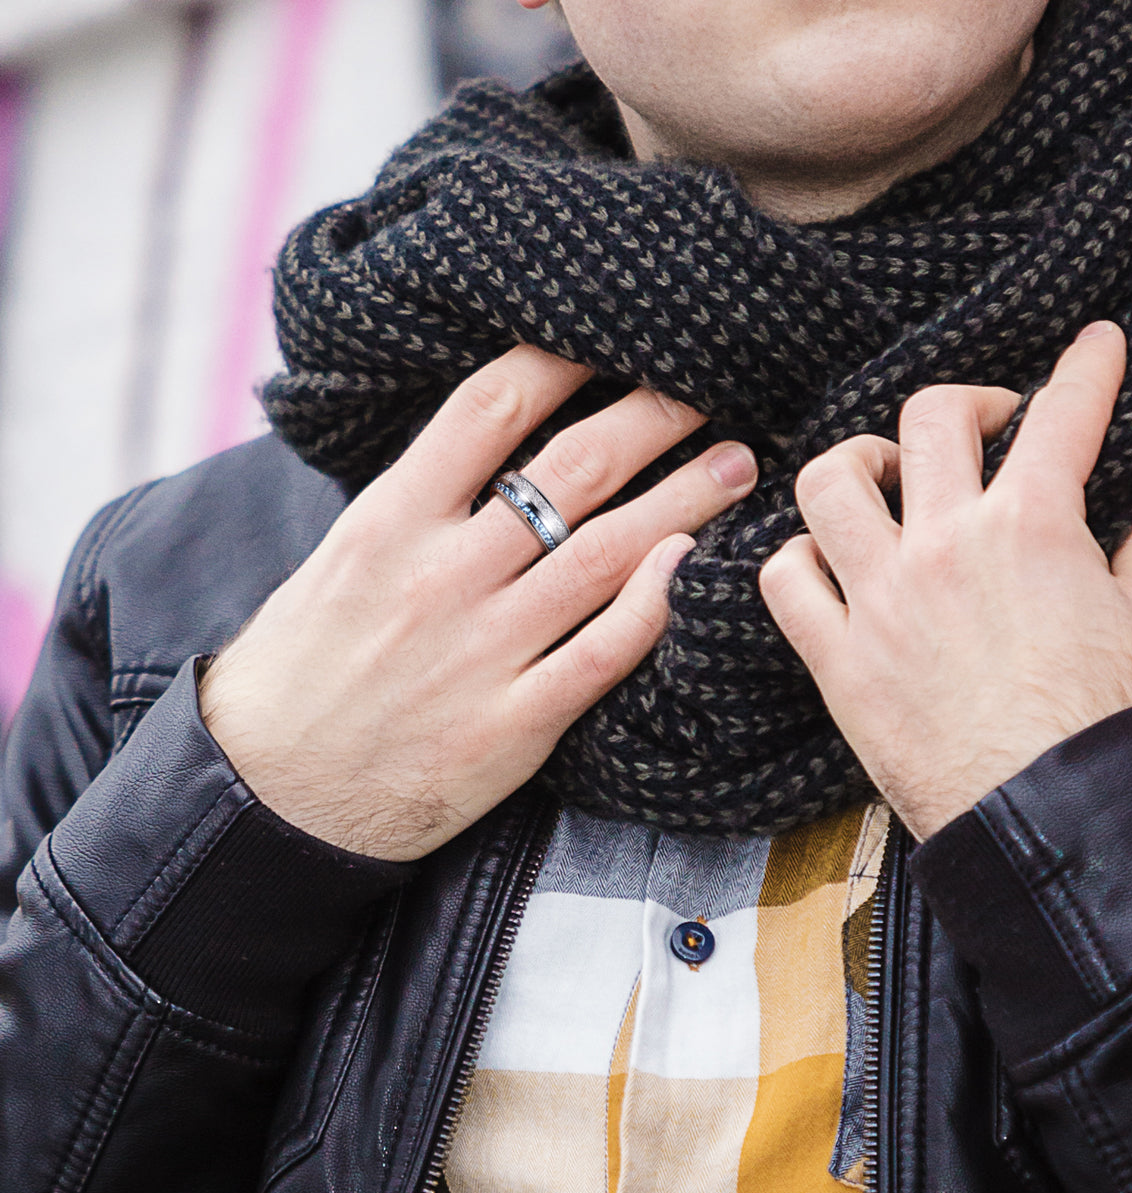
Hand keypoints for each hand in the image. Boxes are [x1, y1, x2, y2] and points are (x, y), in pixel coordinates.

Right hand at [201, 346, 757, 859]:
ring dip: (684, 500)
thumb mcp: (343, 558)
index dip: (564, 360)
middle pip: (571, 470)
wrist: (272, 794)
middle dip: (653, 418)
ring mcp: (481, 651)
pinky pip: (602, 654)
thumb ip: (419, 502)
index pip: (490, 410)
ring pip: (605, 553)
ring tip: (737, 466)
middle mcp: (440, 576)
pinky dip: (653, 605)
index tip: (617, 338)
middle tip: (707, 391)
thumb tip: (501, 440)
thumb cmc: (305, 666)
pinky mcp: (511, 725)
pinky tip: (692, 564)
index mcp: (390, 522)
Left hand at [760, 322, 1131, 840]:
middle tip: (984, 425)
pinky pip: (785, 580)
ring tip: (883, 479)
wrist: (1052, 826)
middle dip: (962, 403)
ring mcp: (882, 598)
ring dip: (856, 464)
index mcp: (1035, 530)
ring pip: (830, 483)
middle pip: (928, 419)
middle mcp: (947, 546)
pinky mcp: (838, 657)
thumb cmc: (1107, 732)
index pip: (1065, 416)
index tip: (1093, 344)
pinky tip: (825, 564)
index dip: (1086, 366)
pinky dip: (797, 560)